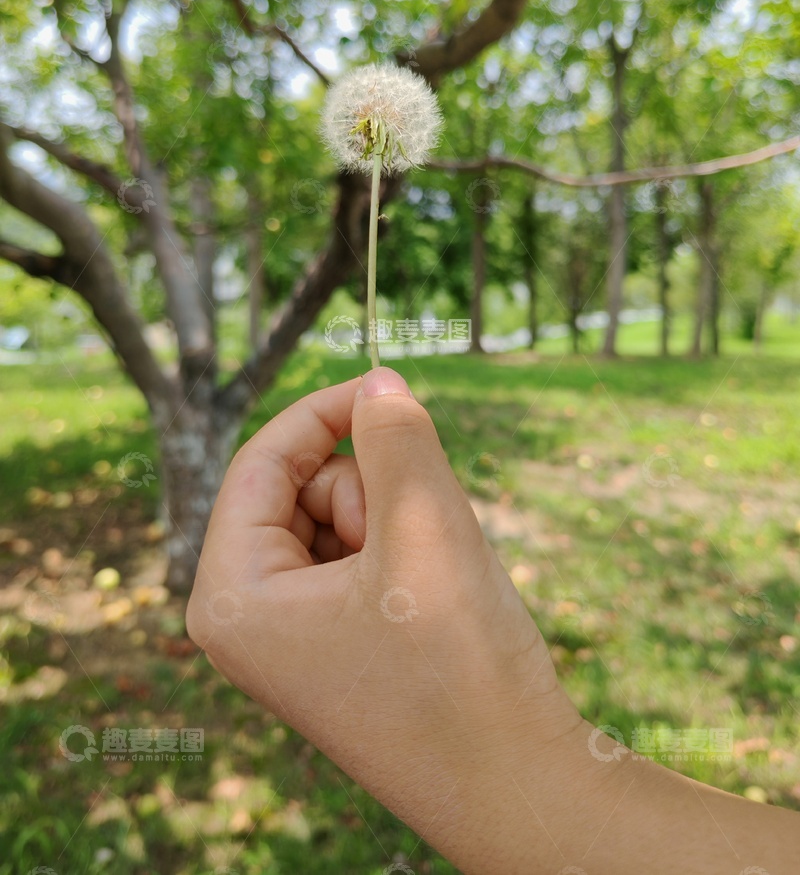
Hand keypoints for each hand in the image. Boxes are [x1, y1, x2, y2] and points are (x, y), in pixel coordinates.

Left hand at [187, 367, 578, 856]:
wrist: (519, 787)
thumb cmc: (461, 669)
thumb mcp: (426, 528)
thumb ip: (395, 436)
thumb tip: (378, 377)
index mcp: (230, 595)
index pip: (260, 462)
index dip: (326, 411)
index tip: (389, 383)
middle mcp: (243, 617)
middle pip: (299, 490)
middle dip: (369, 491)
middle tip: (420, 541)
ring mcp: (287, 635)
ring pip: (336, 519)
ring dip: (394, 523)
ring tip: (434, 582)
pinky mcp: (330, 643)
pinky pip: (356, 557)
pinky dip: (402, 553)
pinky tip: (435, 601)